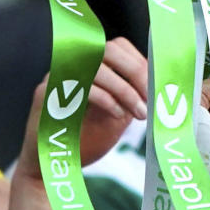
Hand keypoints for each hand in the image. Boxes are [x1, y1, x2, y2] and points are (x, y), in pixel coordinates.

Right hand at [19, 36, 148, 178]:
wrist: (55, 162)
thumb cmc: (86, 137)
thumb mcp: (118, 114)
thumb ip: (133, 96)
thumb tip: (163, 85)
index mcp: (90, 65)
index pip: (119, 47)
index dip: (141, 64)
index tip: (157, 89)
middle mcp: (72, 63)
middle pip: (109, 50)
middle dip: (136, 74)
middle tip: (150, 99)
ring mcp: (57, 75)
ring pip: (97, 65)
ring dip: (124, 90)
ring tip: (139, 113)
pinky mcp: (46, 93)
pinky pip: (79, 85)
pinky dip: (105, 99)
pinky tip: (117, 115)